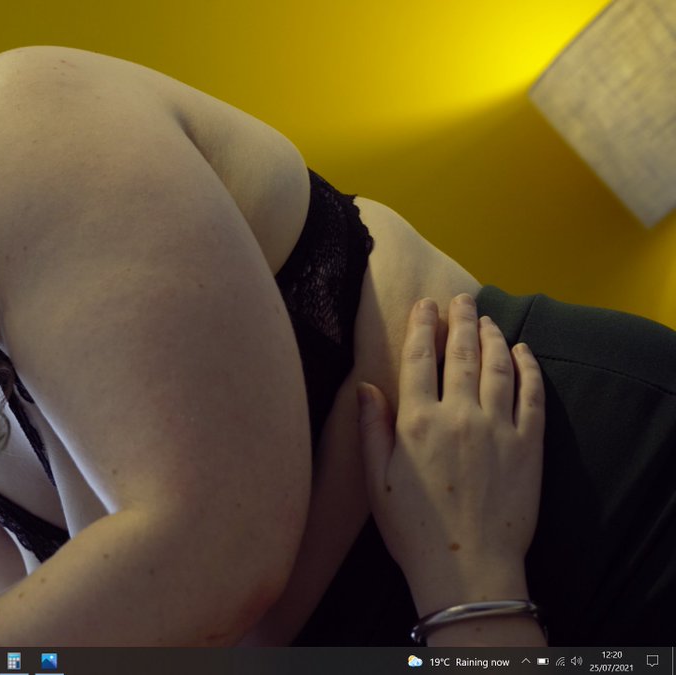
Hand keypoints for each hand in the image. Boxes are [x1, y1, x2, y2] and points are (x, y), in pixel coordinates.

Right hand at [357, 294, 543, 614]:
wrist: (467, 566)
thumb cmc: (413, 529)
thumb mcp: (376, 481)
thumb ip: (371, 429)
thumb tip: (366, 387)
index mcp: (416, 422)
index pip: (418, 359)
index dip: (421, 327)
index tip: (425, 305)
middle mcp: (458, 415)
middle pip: (460, 353)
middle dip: (460, 320)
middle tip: (461, 298)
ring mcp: (498, 428)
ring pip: (497, 366)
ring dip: (492, 336)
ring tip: (488, 319)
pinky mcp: (528, 445)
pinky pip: (532, 394)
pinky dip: (529, 367)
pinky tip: (523, 352)